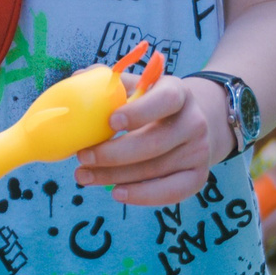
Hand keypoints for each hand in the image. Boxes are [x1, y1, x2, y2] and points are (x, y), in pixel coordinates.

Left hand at [76, 74, 233, 205]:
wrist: (190, 126)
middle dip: (113, 154)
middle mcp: (194, 121)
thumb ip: (110, 84)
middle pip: (154, 142)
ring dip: (115, 176)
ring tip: (84, 176)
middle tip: (82, 157)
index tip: (110, 122)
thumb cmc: (151, 106)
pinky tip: (116, 192)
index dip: (139, 112)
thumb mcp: (137, 88)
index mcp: (177, 92)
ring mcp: (199, 151)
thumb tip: (76, 79)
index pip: (165, 100)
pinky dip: (142, 195)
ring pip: (155, 169)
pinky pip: (170, 192)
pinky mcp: (198, 177)